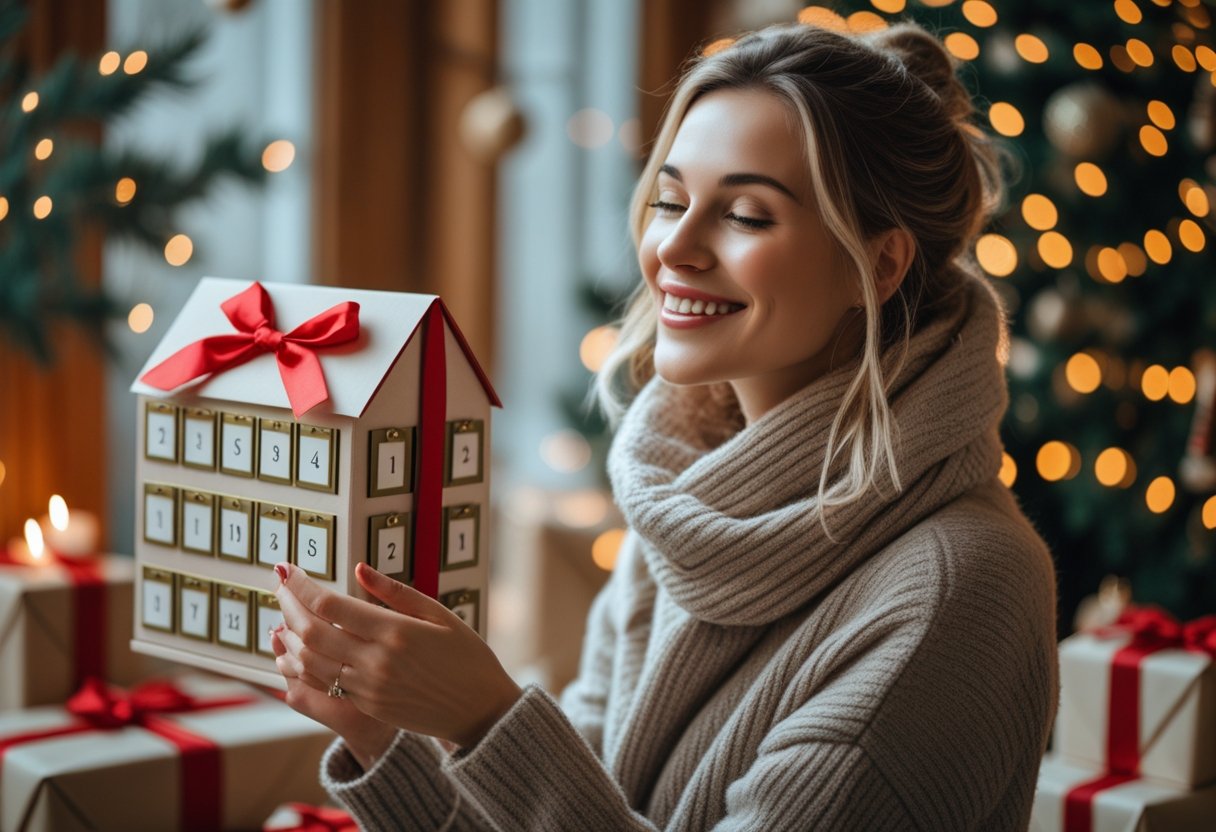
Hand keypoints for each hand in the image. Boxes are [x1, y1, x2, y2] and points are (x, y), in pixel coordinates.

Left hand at [274, 561, 522, 748]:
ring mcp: (368, 688)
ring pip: (310, 661)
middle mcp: (376, 662)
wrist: (479, 712)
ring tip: (283, 615)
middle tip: (279, 586)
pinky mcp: (367, 706)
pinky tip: (297, 648)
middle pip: (311, 632)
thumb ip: (396, 592)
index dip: (302, 586)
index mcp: (396, 632)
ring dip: (289, 636)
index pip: (330, 606)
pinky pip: (323, 683)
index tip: (287, 570)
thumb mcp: (441, 615)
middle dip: (288, 605)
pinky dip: (303, 664)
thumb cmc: (468, 658)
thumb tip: (358, 570)